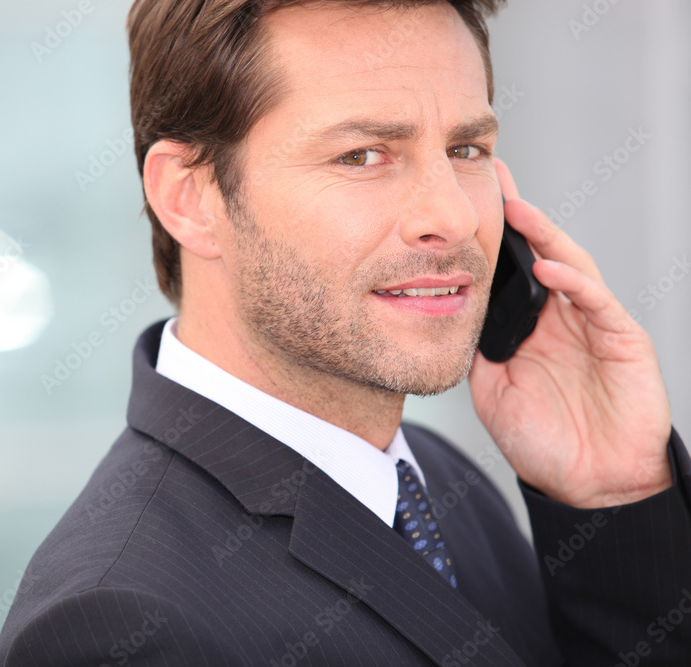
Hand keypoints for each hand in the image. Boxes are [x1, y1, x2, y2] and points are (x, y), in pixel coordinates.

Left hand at [469, 159, 671, 508]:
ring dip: (545, 236)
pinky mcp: (623, 341)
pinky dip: (575, 281)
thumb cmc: (544, 440)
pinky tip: (549, 265)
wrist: (589, 485)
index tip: (467, 204)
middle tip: (494, 178)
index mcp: (532, 326)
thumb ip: (474, 351)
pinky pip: (598, 302)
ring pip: (571, 266)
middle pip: (542, 253)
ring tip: (517, 208)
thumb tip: (444, 316)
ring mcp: (593, 325)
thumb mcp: (491, 390)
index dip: (493, 238)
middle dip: (520, 215)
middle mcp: (562, 317)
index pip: (513, 271)